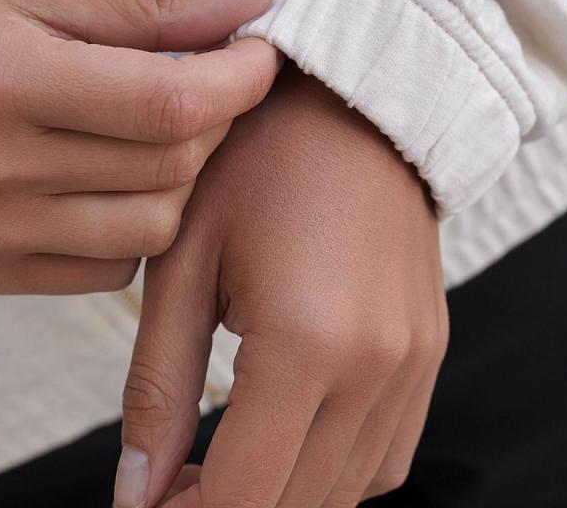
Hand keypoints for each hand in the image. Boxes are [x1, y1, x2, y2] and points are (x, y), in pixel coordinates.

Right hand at [0, 0, 278, 293]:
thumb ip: (148, 5)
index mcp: (6, 82)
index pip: (171, 101)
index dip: (240, 77)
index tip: (261, 50)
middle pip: (172, 163)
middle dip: (220, 116)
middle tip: (214, 76)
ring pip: (154, 226)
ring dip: (186, 174)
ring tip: (167, 128)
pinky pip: (109, 266)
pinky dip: (138, 223)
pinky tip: (118, 177)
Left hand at [118, 62, 447, 507]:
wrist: (349, 99)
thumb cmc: (255, 159)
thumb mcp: (185, 260)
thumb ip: (159, 385)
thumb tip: (136, 491)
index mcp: (307, 342)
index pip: (246, 498)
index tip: (150, 505)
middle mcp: (377, 365)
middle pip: (300, 505)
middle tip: (175, 484)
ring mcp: (415, 359)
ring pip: (350, 490)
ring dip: (285, 494)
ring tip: (228, 459)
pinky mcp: (430, 346)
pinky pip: (389, 453)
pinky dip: (338, 469)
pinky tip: (293, 430)